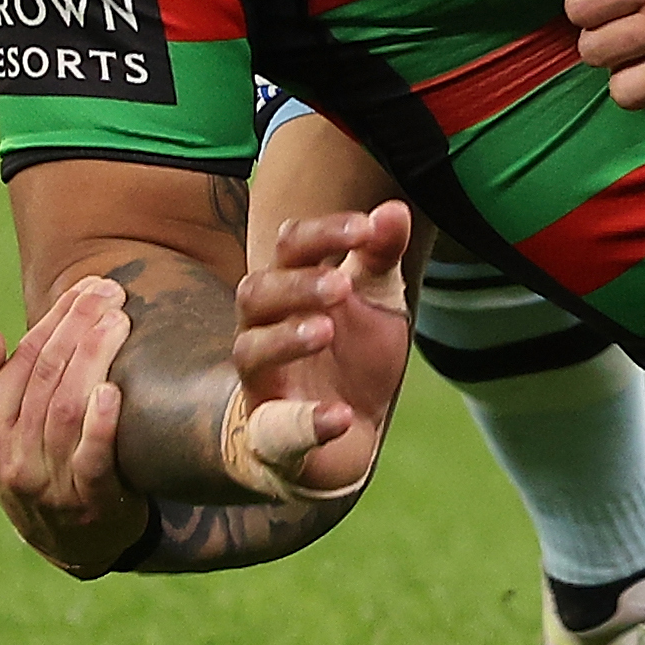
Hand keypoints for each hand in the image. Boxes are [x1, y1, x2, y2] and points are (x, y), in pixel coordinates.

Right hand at [0, 275, 145, 576]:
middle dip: (79, 326)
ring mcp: (46, 482)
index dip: (55, 318)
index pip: (19, 360)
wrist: (69, 537)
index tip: (90, 285)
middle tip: (112, 292)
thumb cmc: (33, 456)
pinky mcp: (88, 503)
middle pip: (45, 376)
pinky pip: (91, 459)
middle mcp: (6, 457)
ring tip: (121, 321)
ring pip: (66, 409)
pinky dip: (100, 424)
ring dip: (94, 359)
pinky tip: (113, 391)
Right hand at [223, 200, 411, 503]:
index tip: (367, 228)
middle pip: (256, 292)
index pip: (290, 246)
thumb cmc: (350, 352)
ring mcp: (264, 382)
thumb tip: (394, 209)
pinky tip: (339, 416)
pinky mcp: (271, 434)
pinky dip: (306, 423)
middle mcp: (265, 328)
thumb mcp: (375, 298)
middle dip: (297, 284)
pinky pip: (275, 429)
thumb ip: (380, 254)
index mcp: (291, 287)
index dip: (324, 233)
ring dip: (286, 339)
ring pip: (250, 352)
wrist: (343, 434)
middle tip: (340, 284)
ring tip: (326, 330)